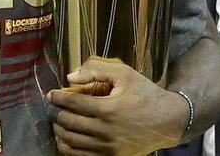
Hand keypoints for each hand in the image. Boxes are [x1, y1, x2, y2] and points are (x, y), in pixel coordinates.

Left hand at [48, 58, 188, 154]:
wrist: (168, 121)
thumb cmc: (145, 94)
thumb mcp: (124, 74)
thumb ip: (96, 70)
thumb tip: (70, 77)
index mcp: (108, 109)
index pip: (72, 104)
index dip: (58, 98)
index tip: (51, 95)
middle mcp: (106, 131)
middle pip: (68, 123)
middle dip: (58, 113)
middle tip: (55, 107)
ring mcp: (108, 148)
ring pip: (71, 142)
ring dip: (60, 131)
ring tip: (58, 122)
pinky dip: (68, 148)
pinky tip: (66, 138)